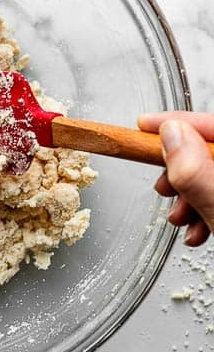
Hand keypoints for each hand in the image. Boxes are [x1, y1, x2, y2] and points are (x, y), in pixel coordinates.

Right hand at [138, 112, 213, 246]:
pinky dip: (201, 211)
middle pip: (204, 150)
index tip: (143, 125)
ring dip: (186, 197)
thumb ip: (194, 169)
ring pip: (207, 175)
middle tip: (165, 187)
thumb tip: (170, 134)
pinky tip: (197, 230)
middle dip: (178, 170)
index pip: (209, 124)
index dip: (176, 121)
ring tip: (180, 217)